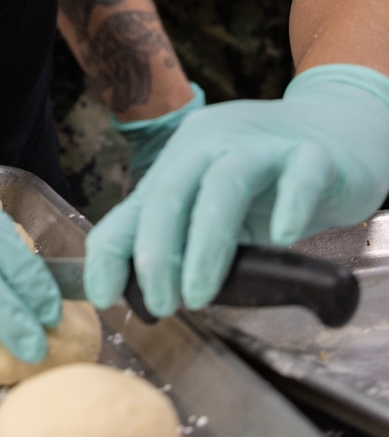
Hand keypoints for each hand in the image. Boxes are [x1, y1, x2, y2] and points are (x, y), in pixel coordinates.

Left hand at [85, 65, 388, 317]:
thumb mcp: (215, 207)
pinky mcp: (314, 155)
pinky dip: (289, 204)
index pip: (139, 200)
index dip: (114, 246)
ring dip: (206, 242)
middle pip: (174, 186)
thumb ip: (183, 238)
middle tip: (159, 304)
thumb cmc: (268, 181)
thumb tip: (136, 289)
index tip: (103, 296)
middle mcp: (216, 141)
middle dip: (157, 248)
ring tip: (198, 295)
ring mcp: (264, 144)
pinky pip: (300, 174)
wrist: (335, 132)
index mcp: (185, 155)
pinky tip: (283, 237)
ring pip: (226, 181)